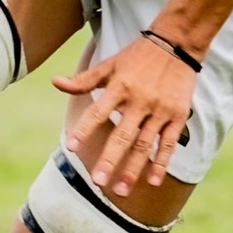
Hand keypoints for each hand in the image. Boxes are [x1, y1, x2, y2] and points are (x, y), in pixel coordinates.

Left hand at [53, 34, 197, 196]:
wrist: (177, 42)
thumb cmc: (138, 55)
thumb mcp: (110, 64)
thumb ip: (83, 80)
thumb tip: (55, 82)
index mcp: (120, 86)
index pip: (98, 112)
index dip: (84, 129)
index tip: (72, 148)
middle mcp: (139, 100)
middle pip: (123, 135)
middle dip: (110, 160)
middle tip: (98, 183)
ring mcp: (160, 109)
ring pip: (145, 144)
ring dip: (133, 169)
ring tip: (121, 190)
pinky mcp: (177, 115)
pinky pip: (169, 143)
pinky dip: (161, 162)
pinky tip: (152, 181)